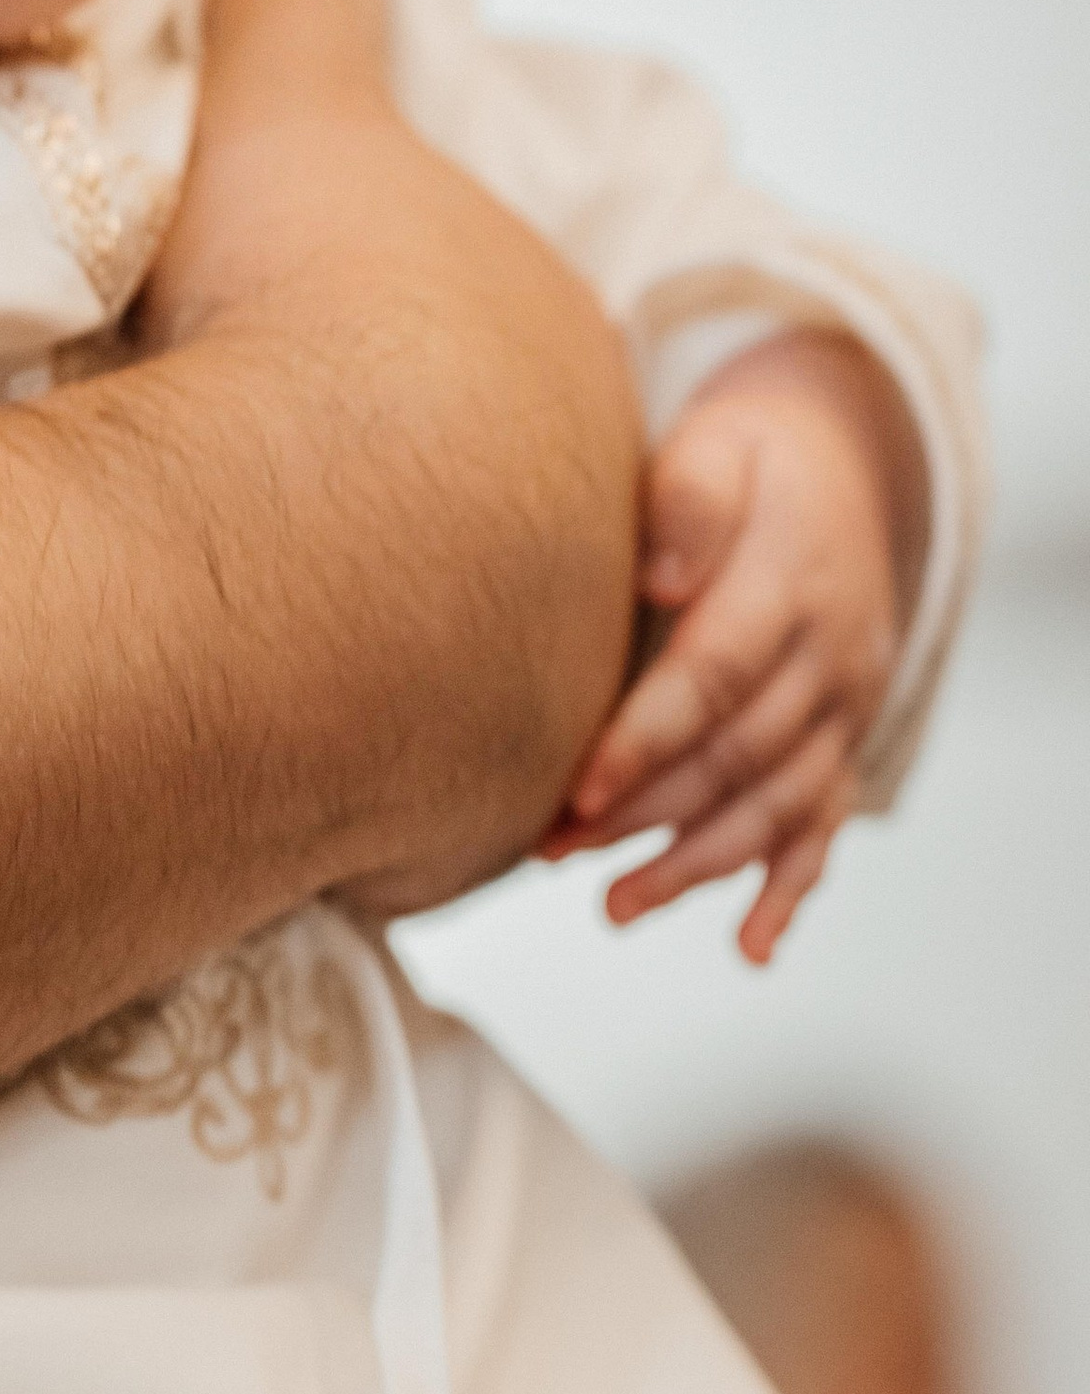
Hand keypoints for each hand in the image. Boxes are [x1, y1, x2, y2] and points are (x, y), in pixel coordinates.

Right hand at [147, 0, 645, 919]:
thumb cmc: (313, 322)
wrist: (324, 553)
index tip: (282, 360)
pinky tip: (244, 713)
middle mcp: (583, 511)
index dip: (377, 349)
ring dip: (356, 626)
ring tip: (229, 609)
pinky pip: (404, 763)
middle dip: (371, 496)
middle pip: (472, 499)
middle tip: (236, 489)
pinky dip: (337, 740)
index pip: (474, 351)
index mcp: (548, 353)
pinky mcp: (480, 797)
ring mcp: (545, 665)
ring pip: (448, 637)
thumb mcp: (290, 112)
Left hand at [547, 328, 915, 961]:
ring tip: (613, 905)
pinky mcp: (842, 740)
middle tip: (550, 851)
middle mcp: (831, 659)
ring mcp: (844, 707)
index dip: (647, 741)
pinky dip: (789, 890)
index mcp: (791, 587)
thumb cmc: (748, 460)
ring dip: (696, 864)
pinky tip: (749, 948)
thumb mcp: (717, 445)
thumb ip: (688, 501)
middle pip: (737, 756)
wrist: (840, 465)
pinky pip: (825, 826)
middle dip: (645, 814)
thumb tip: (661, 579)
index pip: (714, 679)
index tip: (576, 792)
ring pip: (776, 805)